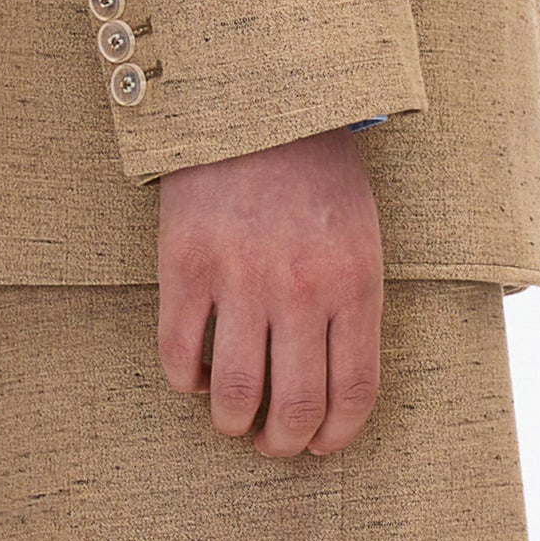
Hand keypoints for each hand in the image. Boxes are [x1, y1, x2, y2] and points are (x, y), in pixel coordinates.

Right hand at [156, 125, 384, 456]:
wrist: (254, 97)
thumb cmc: (314, 169)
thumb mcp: (359, 232)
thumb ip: (352, 304)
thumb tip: (332, 385)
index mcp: (354, 280)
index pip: (352, 393)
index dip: (334, 436)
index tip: (319, 443)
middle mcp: (301, 287)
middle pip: (295, 408)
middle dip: (282, 442)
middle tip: (271, 439)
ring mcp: (240, 277)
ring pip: (235, 396)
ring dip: (232, 422)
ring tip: (232, 415)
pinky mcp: (186, 264)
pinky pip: (179, 355)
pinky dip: (186, 381)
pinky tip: (196, 370)